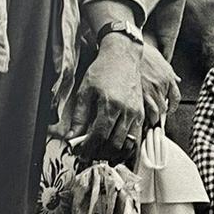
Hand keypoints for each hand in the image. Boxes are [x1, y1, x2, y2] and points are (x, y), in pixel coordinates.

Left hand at [67, 34, 143, 162]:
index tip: (81, 154)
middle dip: (101, 154)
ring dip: (114, 153)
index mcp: (109, 105)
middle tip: (90, 156)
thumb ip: (79, 117)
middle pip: (114, 144)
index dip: (89, 149)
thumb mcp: (85, 91)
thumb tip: (72, 137)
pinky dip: (127, 147)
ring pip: (127, 143)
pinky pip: (136, 137)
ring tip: (102, 154)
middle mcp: (125, 111)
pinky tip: (117, 149)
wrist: (123, 56)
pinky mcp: (142, 113)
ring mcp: (136, 113)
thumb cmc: (102, 71)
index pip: (99, 136)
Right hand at [140, 41, 180, 127]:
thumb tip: (177, 79)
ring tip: (149, 120)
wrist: (130, 47)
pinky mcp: (142, 93)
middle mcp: (163, 84)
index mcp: (169, 77)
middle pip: (166, 106)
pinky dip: (148, 117)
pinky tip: (144, 118)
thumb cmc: (143, 52)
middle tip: (157, 115)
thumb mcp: (161, 60)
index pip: (176, 97)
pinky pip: (149, 110)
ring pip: (159, 110)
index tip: (169, 109)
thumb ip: (170, 72)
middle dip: (162, 112)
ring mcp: (153, 90)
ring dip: (155, 117)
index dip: (173, 106)